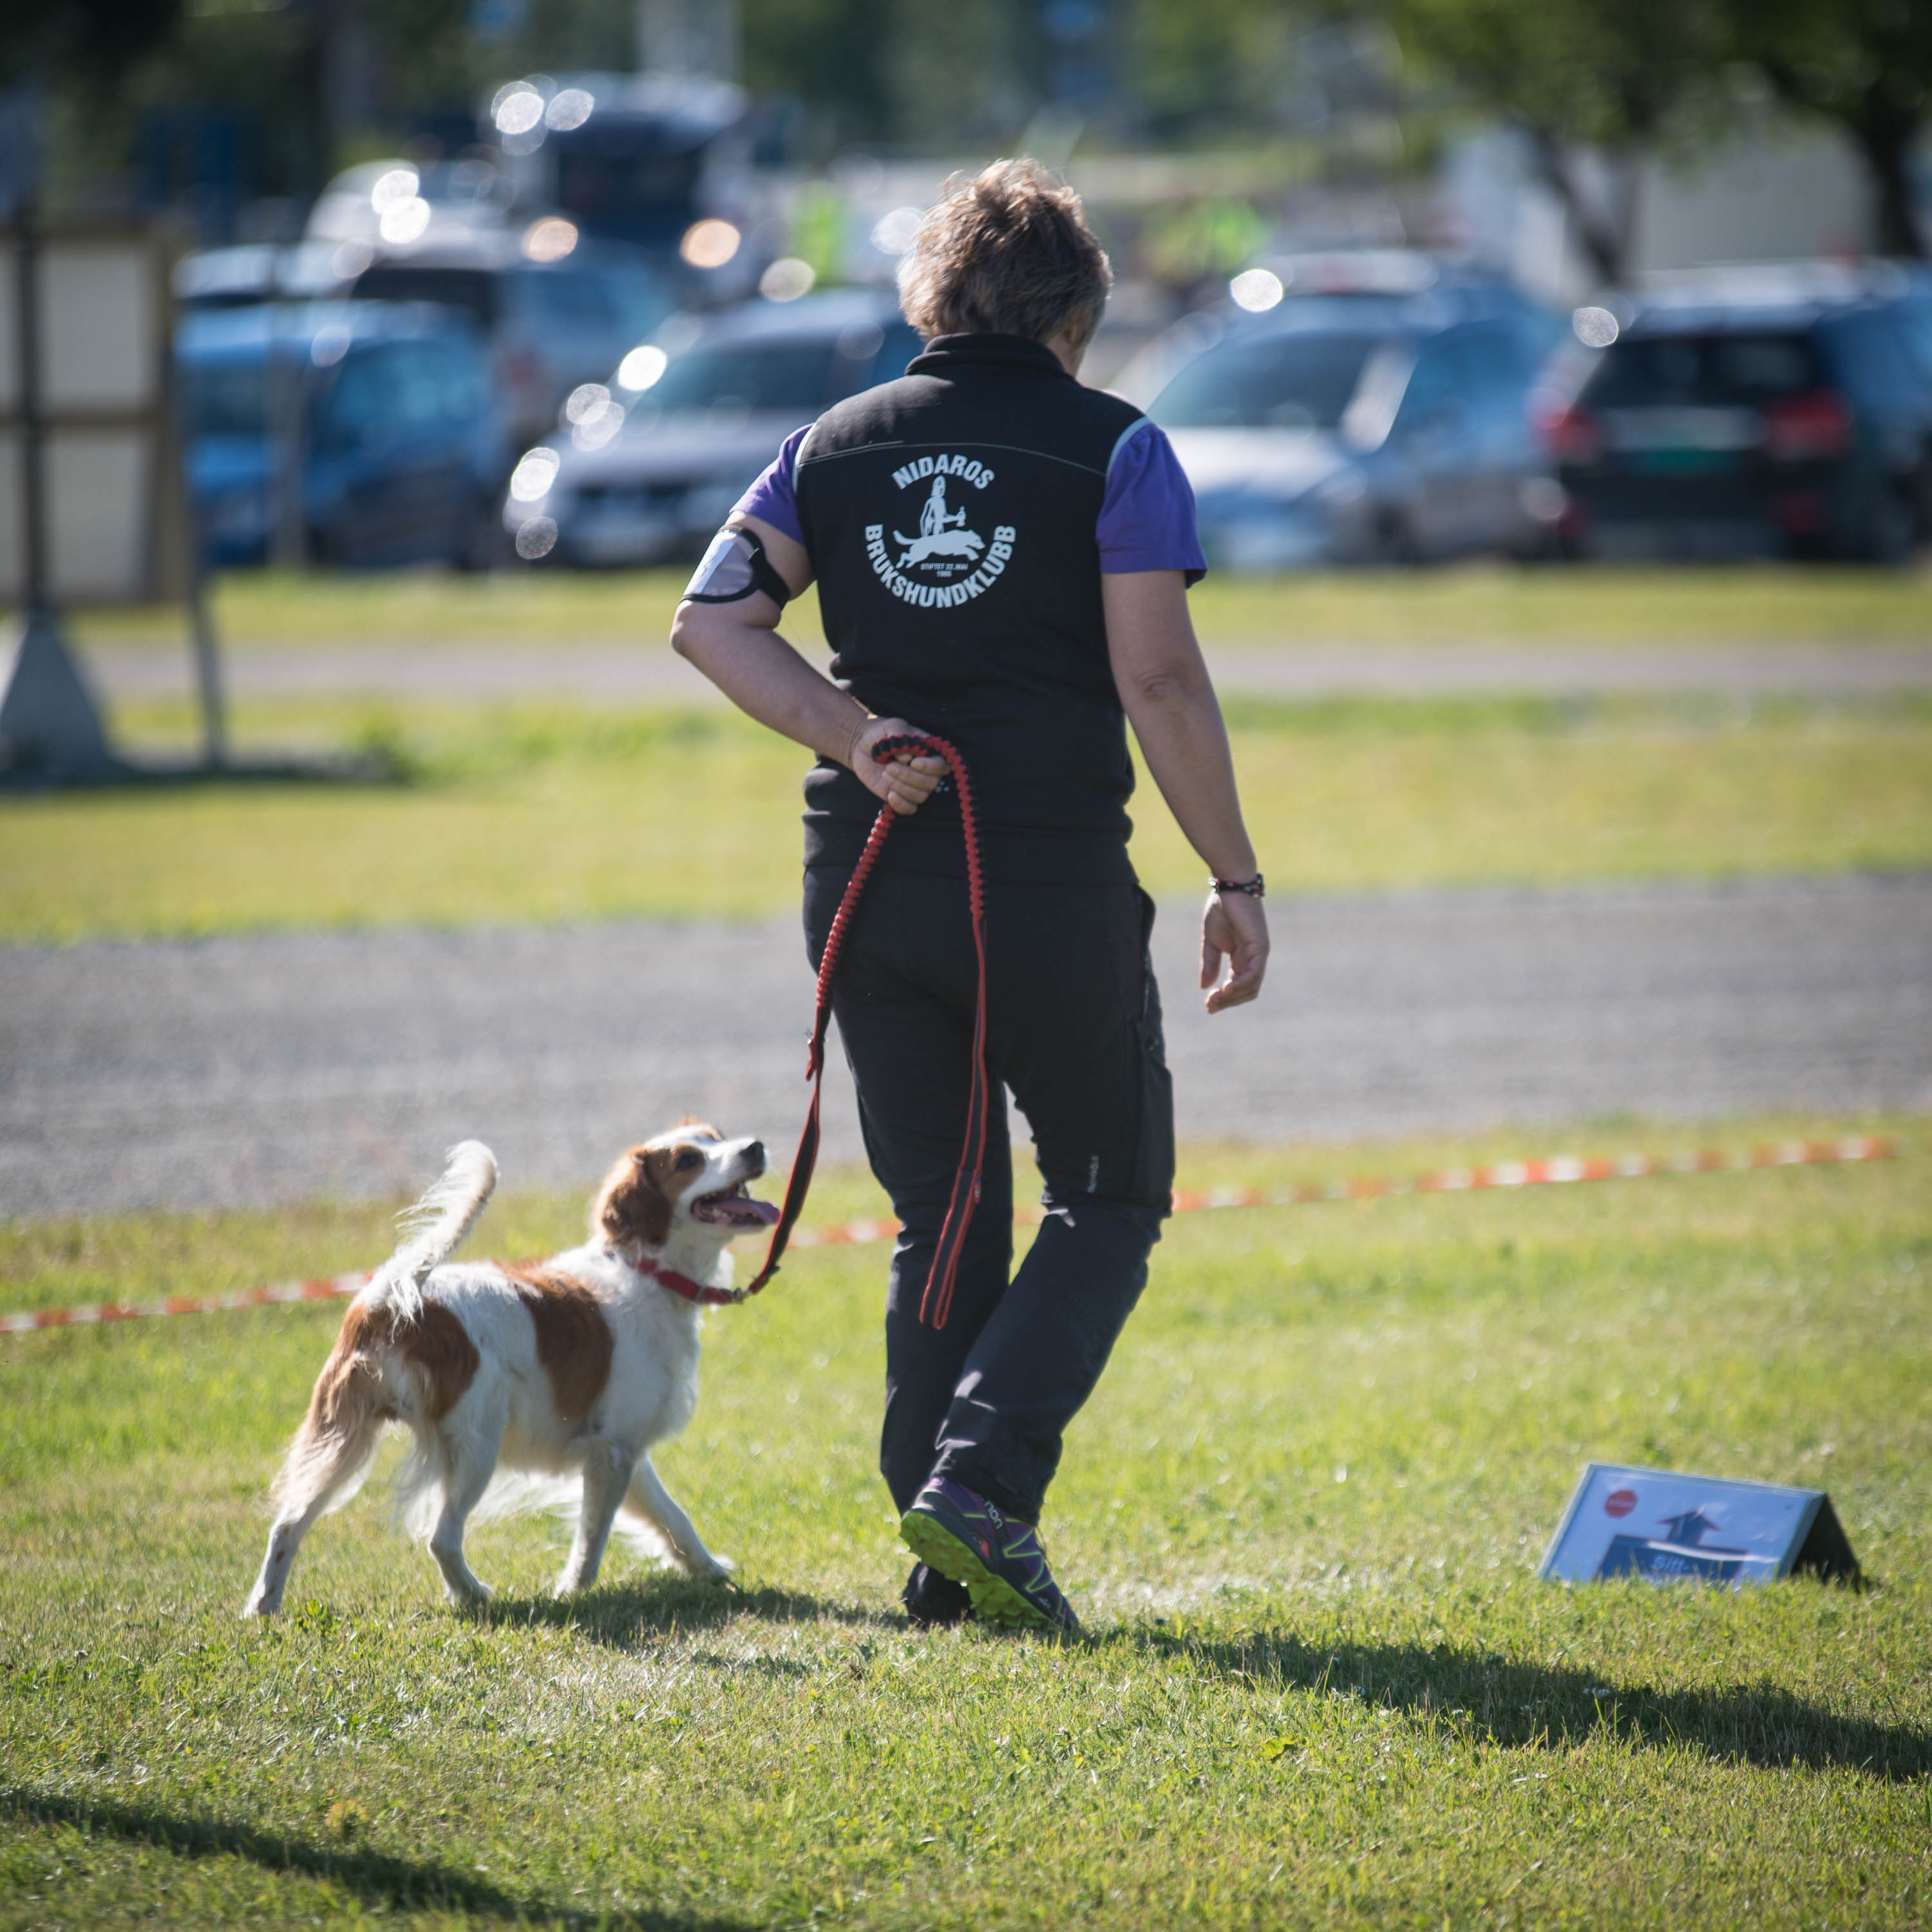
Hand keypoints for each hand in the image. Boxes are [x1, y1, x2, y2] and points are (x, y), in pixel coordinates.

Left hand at [848, 716, 946, 815]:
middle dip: (909, 776)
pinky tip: (890, 794)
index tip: (913, 762)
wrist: (862, 746)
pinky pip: (910, 809)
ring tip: (884, 772)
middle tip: (889, 766)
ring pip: (920, 796)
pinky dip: (901, 804)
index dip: (931, 767)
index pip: (942, 765)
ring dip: (901, 787)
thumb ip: (901, 735)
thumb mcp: (891, 726)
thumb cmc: (881, 733)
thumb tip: (907, 757)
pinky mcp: (902, 796)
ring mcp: (914, 785)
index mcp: (929, 752)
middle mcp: (926, 771)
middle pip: (931, 783)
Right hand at [1200, 889, 1267, 1012]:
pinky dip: (1240, 985)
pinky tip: (1225, 989)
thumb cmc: (1221, 909)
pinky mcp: (1260, 947)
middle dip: (1227, 1002)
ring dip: (1232, 997)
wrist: (1230, 887)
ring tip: (1214, 999)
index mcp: (1243, 958)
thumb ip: (1210, 963)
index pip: (1237, 986)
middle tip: (1209, 1006)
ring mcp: (1259, 954)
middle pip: (1246, 991)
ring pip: (1251, 986)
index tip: (1207, 1005)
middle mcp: (1254, 959)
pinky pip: (1253, 974)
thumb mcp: (1210, 941)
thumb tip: (1204, 987)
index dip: (1223, 999)